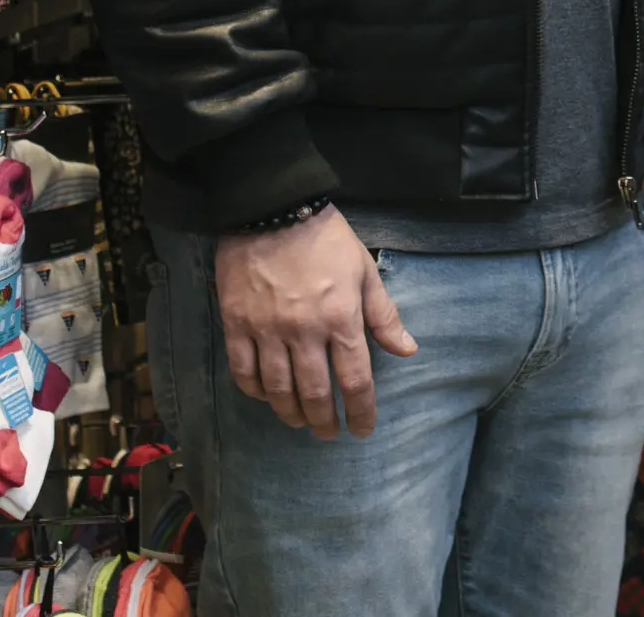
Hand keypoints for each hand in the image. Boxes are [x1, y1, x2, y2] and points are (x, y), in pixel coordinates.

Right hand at [215, 206, 417, 438]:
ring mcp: (267, 330)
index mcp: (341, 318)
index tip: (362, 429)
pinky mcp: (236, 324)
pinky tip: (266, 397)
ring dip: (291, 413)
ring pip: (278, 389)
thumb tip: (407, 350)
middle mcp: (305, 332)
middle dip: (325, 421)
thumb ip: (384, 315)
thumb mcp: (364, 270)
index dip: (361, 411)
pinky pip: (243, 371)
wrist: (271, 209)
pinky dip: (255, 391)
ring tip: (300, 422)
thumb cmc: (325, 239)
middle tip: (330, 433)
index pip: (355, 379)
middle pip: (315, 393)